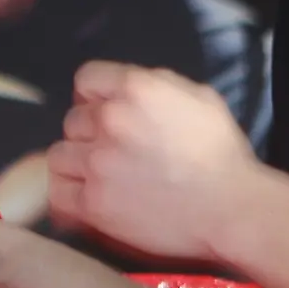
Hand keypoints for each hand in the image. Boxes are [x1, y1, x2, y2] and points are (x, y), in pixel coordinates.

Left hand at [48, 62, 261, 260]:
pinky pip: (58, 193)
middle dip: (91, 132)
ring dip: (76, 163)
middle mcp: (110, 120)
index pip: (87, 79)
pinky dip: (68, 195)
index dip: (95, 96)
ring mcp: (97, 163)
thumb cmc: (222, 154)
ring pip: (59, 154)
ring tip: (100, 175)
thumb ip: (157, 84)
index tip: (106, 111)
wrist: (230, 208)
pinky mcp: (93, 203)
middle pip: (73, 119)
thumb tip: (127, 88)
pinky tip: (86, 197)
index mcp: (135, 88)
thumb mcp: (199, 97)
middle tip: (114, 151)